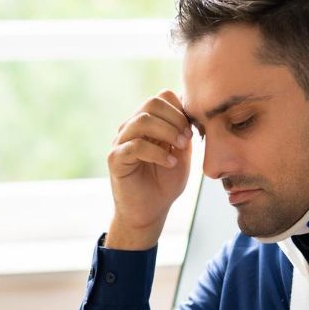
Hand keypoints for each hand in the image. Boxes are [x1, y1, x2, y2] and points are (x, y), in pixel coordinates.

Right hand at [105, 90, 193, 249]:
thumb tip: (193, 109)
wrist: (150, 211)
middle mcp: (131, 128)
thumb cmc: (165, 183)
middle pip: (151, 103)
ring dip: (167, 132)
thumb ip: (185, 131)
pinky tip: (170, 163)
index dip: (181, 110)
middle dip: (175, 118)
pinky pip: (135, 146)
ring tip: (181, 149)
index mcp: (148, 123)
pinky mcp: (115, 159)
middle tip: (187, 139)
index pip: (162, 98)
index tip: (192, 130)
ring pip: (142, 121)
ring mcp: (121, 142)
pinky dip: (157, 152)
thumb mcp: (182, 153)